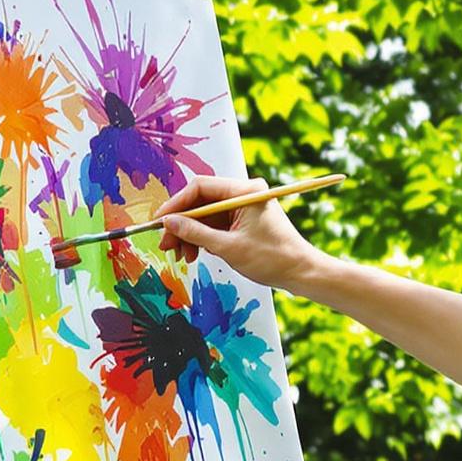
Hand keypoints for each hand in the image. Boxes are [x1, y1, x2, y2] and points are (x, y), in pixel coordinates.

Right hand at [155, 175, 324, 293]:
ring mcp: (243, 206)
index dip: (176, 204)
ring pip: (206, 215)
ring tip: (181, 255)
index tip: (160, 221)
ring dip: (190, 234)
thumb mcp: (228, 247)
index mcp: (245, 191)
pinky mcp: (243, 220)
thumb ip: (196, 233)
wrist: (301, 272)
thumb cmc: (273, 258)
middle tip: (166, 244)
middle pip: (201, 201)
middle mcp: (244, 193)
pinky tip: (195, 253)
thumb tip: (169, 223)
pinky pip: (215, 224)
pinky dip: (203, 238)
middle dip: (182, 224)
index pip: (200, 187)